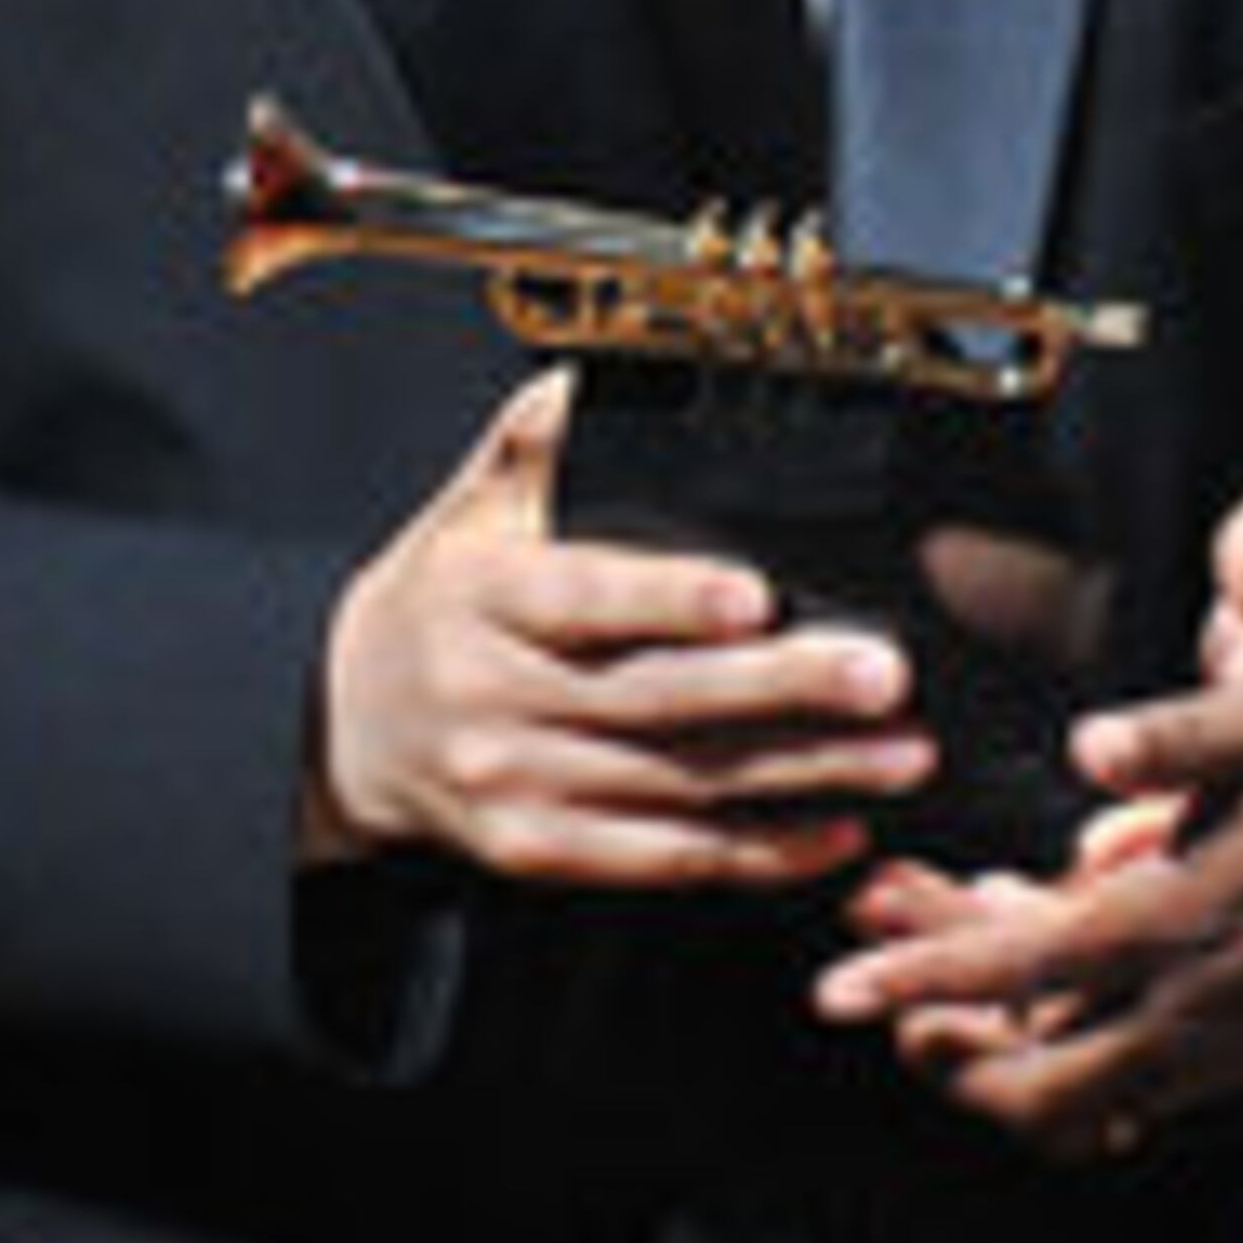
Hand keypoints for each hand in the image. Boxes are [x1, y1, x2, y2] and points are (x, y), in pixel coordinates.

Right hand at [310, 366, 935, 890]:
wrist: (342, 726)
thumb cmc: (438, 604)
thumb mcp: (465, 512)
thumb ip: (529, 445)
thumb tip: (583, 383)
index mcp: (482, 599)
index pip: (584, 597)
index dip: (672, 600)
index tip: (757, 595)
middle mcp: (494, 696)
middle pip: (655, 697)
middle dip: (783, 689)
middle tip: (883, 674)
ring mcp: (514, 784)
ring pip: (678, 784)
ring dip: (802, 776)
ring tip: (899, 754)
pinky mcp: (538, 851)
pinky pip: (662, 859)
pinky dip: (756, 852)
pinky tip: (836, 829)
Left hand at [816, 485, 1242, 1155]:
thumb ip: (1183, 732)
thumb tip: (1092, 750)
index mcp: (1194, 919)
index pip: (1029, 965)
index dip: (927, 972)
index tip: (846, 977)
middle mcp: (1202, 1005)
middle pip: (1036, 1084)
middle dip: (941, 1052)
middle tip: (875, 1005)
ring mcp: (1226, 1042)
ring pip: (1081, 1104)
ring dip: (997, 1065)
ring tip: (938, 1008)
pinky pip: (1128, 1091)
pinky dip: (1063, 1062)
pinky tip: (1037, 1002)